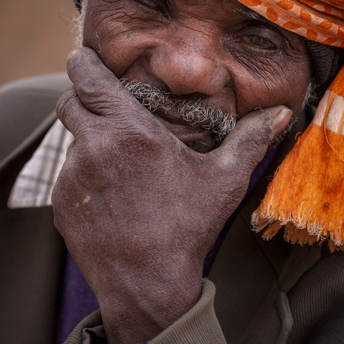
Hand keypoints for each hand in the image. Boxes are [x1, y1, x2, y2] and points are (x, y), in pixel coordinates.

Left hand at [52, 48, 290, 343]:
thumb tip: (282, 112)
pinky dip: (85, 180)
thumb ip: (251, 138)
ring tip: (121, 167)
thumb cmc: (189, 227)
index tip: (86, 60)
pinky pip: (69, 177)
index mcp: (130, 130)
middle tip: (104, 107)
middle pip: (69, 102)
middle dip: (82, 99)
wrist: (148, 283)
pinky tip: (113, 199)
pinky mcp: (60, 203)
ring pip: (71, 142)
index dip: (84, 65)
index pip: (87, 78)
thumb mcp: (226, 179)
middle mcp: (94, 146)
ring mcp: (72, 176)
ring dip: (89, 144)